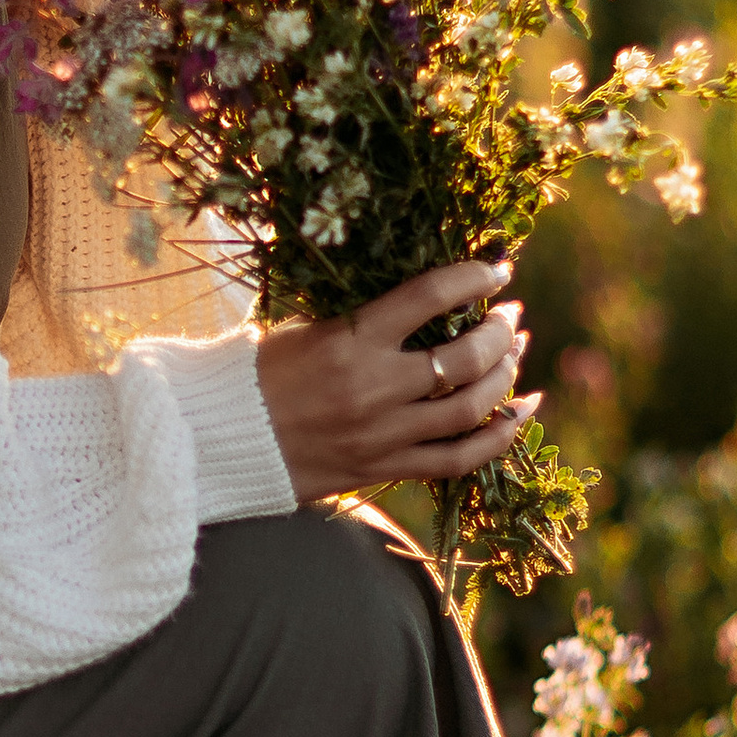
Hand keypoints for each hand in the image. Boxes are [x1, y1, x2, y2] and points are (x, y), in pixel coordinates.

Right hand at [253, 261, 537, 504]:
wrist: (217, 441)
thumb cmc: (253, 375)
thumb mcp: (302, 329)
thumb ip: (360, 321)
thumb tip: (419, 303)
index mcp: (348, 340)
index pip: (429, 297)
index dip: (472, 277)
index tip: (496, 268)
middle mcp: (373, 387)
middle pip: (464, 357)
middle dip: (499, 331)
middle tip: (509, 316)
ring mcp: (382, 434)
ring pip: (470, 408)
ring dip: (504, 377)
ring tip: (513, 356)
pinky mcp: (382, 468)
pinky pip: (456, 460)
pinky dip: (497, 438)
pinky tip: (519, 416)